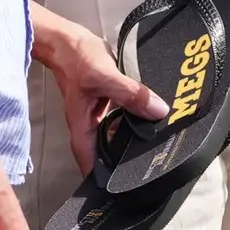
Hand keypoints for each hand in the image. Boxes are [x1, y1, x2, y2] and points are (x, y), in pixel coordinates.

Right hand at [28, 0, 168, 179]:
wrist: (68, 39)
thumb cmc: (77, 60)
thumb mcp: (105, 77)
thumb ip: (131, 94)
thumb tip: (158, 111)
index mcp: (83, 131)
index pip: (95, 167)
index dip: (110, 180)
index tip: (130, 190)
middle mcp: (91, 128)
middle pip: (110, 153)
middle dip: (129, 159)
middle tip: (156, 165)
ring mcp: (99, 115)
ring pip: (120, 133)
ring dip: (136, 135)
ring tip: (162, 143)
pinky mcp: (108, 102)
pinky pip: (125, 115)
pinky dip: (138, 116)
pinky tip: (155, 115)